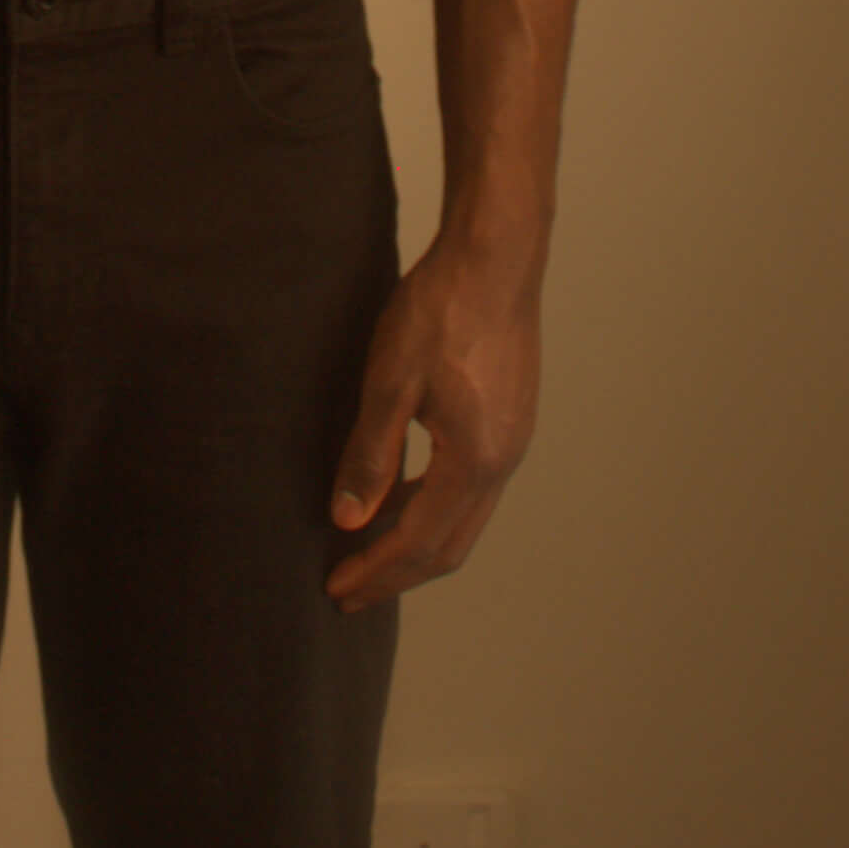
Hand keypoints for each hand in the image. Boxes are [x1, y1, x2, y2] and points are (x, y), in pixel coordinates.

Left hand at [324, 234, 540, 609]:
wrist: (497, 256)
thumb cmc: (441, 310)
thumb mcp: (391, 381)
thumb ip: (371, 455)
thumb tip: (347, 520)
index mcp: (474, 461)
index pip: (417, 541)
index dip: (375, 570)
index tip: (335, 591)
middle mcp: (503, 462)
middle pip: (449, 546)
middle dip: (397, 574)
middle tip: (348, 591)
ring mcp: (513, 441)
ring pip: (464, 520)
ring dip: (416, 543)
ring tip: (367, 550)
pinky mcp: (512, 420)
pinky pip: (471, 489)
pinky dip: (433, 509)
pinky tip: (401, 495)